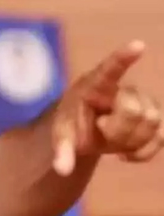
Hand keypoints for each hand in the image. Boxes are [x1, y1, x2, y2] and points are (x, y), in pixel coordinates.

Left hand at [52, 41, 163, 175]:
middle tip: (102, 131)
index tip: (138, 45)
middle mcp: (123, 88)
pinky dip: (143, 153)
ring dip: (131, 141)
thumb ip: (61, 150)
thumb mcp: (62, 135)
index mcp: (95, 84)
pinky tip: (125, 155)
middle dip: (120, 130)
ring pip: (152, 123)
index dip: (124, 57)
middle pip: (135, 110)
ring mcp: (143, 102)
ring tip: (112, 141)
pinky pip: (161, 138)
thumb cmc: (72, 123)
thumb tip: (62, 170)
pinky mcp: (156, 119)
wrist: (86, 128)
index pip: (110, 69)